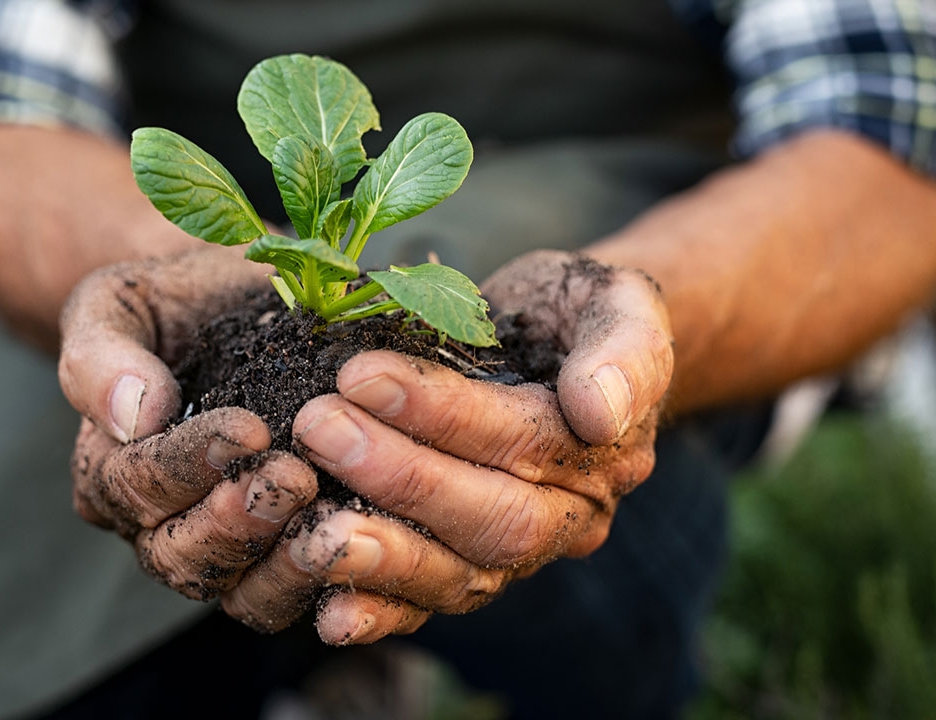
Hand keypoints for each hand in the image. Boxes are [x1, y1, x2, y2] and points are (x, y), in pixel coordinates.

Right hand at [58, 249, 318, 599]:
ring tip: (330, 520)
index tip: (247, 429)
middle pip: (180, 554)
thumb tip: (135, 414)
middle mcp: (156, 525)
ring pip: (239, 592)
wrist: (235, 305)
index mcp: (110, 468)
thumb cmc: (173, 302)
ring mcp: (222, 551)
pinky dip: (328, 582)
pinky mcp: (281, 560)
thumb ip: (104, 355)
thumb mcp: (120, 304)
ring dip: (284, 564)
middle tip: (294, 479)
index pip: (137, 484)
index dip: (189, 463)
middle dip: (237, 523)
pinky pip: (296, 595)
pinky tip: (366, 544)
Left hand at [218, 252, 672, 642]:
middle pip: (493, 520)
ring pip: (461, 575)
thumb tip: (601, 413)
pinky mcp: (471, 568)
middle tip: (318, 427)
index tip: (360, 373)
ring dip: (383, 556)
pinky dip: (381, 613)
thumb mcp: (617, 300)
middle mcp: (572, 517)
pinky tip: (329, 614)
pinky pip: (432, 605)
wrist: (560, 343)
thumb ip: (625, 348)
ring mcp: (521, 554)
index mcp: (608, 452)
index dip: (441, 412)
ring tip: (310, 530)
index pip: (524, 440)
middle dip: (400, 479)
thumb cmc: (577, 311)